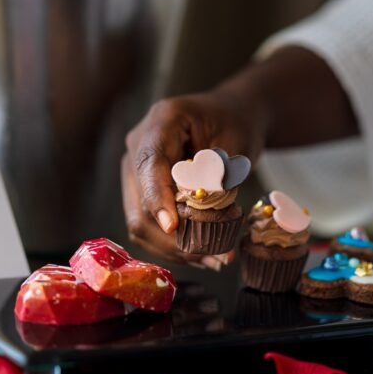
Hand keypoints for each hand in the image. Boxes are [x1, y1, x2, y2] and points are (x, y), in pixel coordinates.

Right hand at [121, 90, 266, 267]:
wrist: (232, 114)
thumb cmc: (236, 123)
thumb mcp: (236, 144)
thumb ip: (219, 178)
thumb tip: (204, 223)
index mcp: (162, 120)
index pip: (150, 164)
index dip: (158, 199)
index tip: (173, 228)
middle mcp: (139, 144)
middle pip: (140, 200)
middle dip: (173, 236)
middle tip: (213, 255)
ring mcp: (135, 168)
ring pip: (139, 219)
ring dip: (173, 246)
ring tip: (213, 259)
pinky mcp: (140, 188)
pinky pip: (147, 223)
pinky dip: (172, 243)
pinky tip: (201, 252)